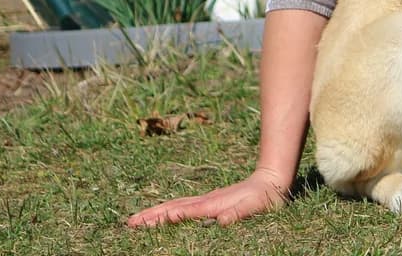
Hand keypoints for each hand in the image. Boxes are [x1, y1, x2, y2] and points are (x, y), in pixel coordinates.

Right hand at [126, 168, 290, 227]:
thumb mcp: (254, 207)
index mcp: (212, 204)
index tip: (146, 222)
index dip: (165, 217)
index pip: (183, 212)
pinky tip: (163, 213)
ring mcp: (206, 199)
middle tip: (129, 222)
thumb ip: (238, 213)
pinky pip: (182, 206)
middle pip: (172, 207)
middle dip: (150, 215)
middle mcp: (205, 200)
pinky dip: (168, 210)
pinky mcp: (210, 201)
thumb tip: (222, 221)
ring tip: (138, 219)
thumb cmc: (264, 197)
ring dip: (155, 212)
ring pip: (175, 205)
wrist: (271, 179)